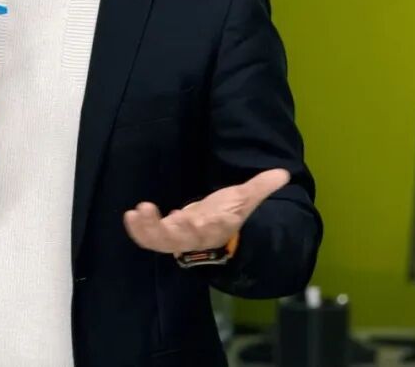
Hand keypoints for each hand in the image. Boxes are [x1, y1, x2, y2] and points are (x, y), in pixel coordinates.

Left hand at [123, 168, 289, 254]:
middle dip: (164, 230)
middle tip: (148, 213)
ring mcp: (179, 237)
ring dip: (146, 229)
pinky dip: (139, 229)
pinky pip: (149, 237)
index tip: (191, 217)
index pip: (211, 228)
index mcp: (218, 227)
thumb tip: (283, 173)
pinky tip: (130, 215)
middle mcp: (197, 236)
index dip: (201, 225)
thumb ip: (262, 186)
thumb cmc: (231, 211)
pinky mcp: (166, 234)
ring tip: (135, 212)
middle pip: (180, 239)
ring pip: (160, 241)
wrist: (219, 230)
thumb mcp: (246, 197)